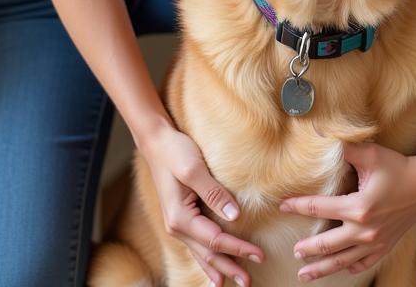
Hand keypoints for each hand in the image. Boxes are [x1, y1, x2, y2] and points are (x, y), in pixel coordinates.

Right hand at [140, 122, 264, 285]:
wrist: (156, 142)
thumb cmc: (175, 152)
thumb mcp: (194, 169)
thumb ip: (213, 193)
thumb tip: (234, 216)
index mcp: (180, 218)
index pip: (215, 240)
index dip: (238, 249)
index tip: (259, 255)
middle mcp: (177, 226)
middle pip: (208, 254)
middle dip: (229, 268)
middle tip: (249, 282)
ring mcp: (177, 224)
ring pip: (201, 253)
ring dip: (218, 268)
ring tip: (231, 282)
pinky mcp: (181, 217)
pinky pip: (196, 244)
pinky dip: (206, 258)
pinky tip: (212, 267)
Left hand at [279, 143, 415, 281]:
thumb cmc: (397, 167)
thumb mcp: (370, 154)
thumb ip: (344, 149)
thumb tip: (319, 135)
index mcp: (358, 207)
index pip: (319, 208)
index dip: (298, 206)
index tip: (283, 205)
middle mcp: (364, 230)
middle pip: (327, 244)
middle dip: (308, 249)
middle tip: (294, 252)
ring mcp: (374, 242)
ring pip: (342, 261)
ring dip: (322, 268)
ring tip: (304, 273)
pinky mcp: (384, 247)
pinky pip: (362, 263)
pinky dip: (349, 267)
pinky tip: (339, 268)